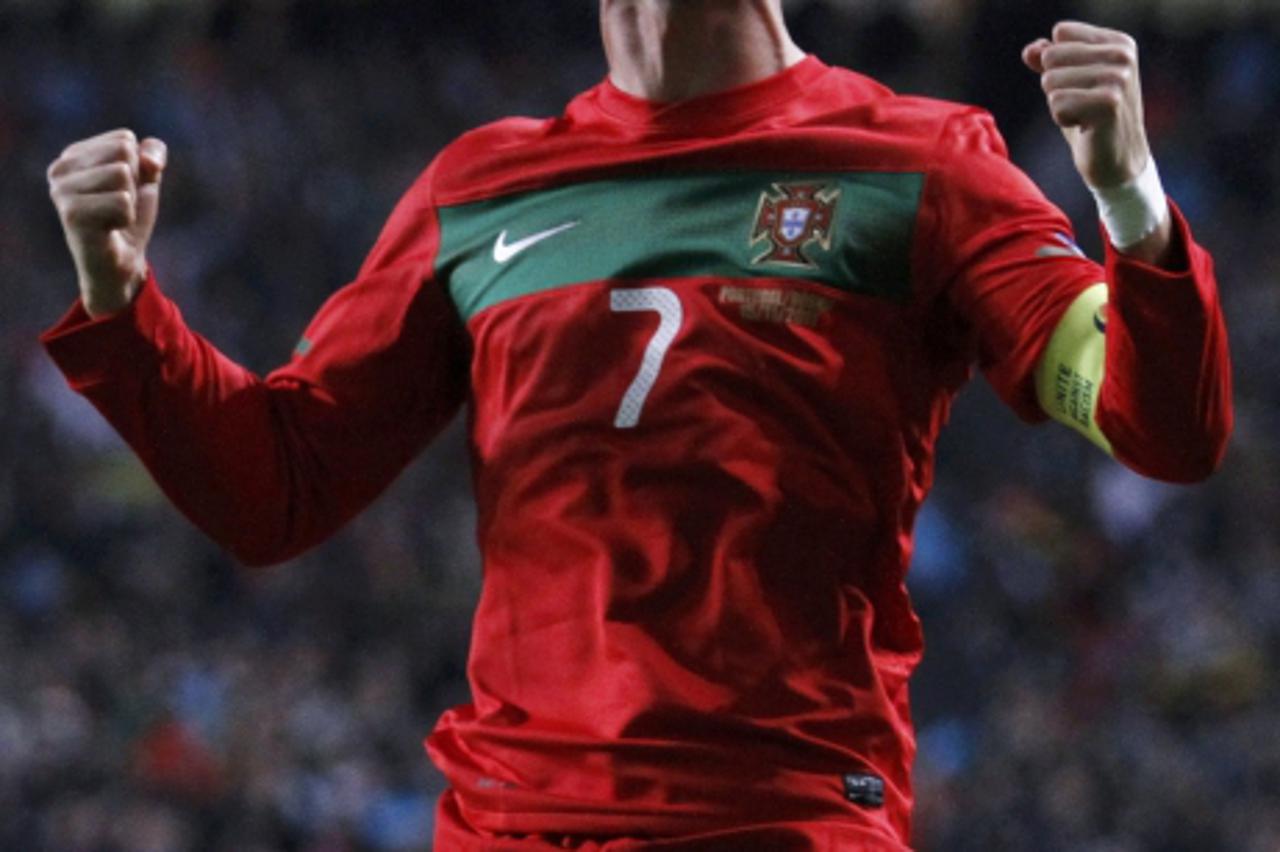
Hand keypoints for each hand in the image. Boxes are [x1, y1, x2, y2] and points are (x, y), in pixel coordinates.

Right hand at [47, 129, 167, 317]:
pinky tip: (109, 229)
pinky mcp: (72, 213)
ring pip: (122, 175)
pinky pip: (122, 202)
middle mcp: (60, 168)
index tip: (122, 191)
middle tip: (118, 207)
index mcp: (73, 155)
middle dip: (134, 183)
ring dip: (129, 202)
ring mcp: (61, 190)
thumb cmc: (128, 218)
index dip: (138, 168)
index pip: (125, 139)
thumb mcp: (146, 179)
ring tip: (112, 218)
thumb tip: (149, 160)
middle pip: (124, 153)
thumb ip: (153, 154)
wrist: (121, 262)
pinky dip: (126, 218)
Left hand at [1022, 21, 1148, 189]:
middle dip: (1055, 86)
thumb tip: (1030, 51)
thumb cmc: (1090, 120)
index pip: (1061, 33)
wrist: (1118, 163)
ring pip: (1051, 81)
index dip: (1058, 64)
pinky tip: (1086, 127)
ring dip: (1059, 105)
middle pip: (1051, 57)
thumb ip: (1049, 60)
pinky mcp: (1109, 103)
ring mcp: (1118, 78)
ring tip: (1084, 116)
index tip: (1082, 85)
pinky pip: (1056, 103)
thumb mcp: (1068, 83)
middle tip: (1082, 105)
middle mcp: (1122, 55)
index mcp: (1118, 43)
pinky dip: (1063, 119)